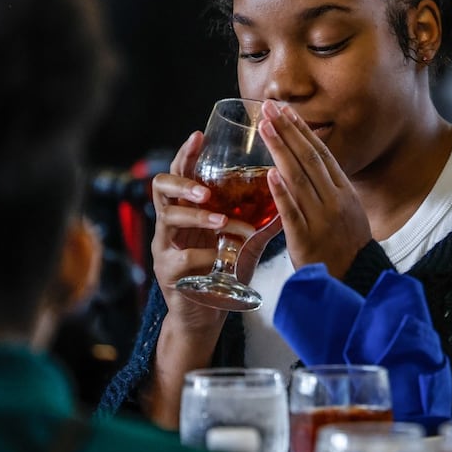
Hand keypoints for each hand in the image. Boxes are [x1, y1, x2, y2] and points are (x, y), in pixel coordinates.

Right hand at [150, 130, 282, 333]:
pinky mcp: (167, 272)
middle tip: (205, 189)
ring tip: (221, 221)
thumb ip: (261, 223)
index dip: (187, 153)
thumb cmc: (225, 273)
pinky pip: (183, 258)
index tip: (199, 135)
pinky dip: (206, 256)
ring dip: (196, 217)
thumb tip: (290, 198)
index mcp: (188, 209)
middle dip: (182, 182)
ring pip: (168, 218)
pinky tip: (222, 259)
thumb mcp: (245, 244)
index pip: (182, 173)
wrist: (208, 315)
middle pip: (160, 187)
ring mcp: (164, 247)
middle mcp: (171, 223)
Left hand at [258, 102, 372, 278]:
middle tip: (270, 109)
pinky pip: (292, 212)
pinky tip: (270, 174)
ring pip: (299, 178)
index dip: (302, 130)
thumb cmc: (347, 246)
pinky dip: (281, 192)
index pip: (321, 153)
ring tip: (265, 128)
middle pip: (309, 159)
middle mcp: (335, 200)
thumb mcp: (347, 211)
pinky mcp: (306, 239)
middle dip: (287, 131)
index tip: (286, 111)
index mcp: (344, 191)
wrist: (355, 280)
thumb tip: (312, 166)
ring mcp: (321, 219)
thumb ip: (330, 189)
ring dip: (281, 150)